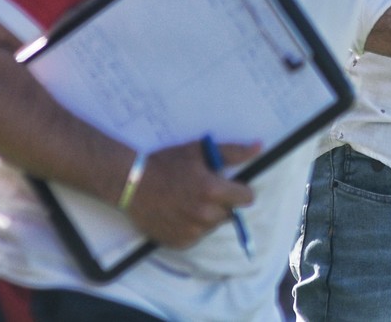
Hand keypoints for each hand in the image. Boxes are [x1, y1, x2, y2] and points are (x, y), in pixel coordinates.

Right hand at [124, 139, 259, 247]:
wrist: (132, 184)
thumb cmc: (167, 164)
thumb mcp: (199, 151)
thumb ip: (232, 151)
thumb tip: (258, 147)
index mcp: (213, 191)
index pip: (247, 198)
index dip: (239, 189)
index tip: (228, 185)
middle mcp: (205, 215)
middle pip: (230, 213)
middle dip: (221, 203)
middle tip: (201, 191)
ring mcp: (192, 231)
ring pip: (213, 225)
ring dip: (207, 215)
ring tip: (188, 201)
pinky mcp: (180, 243)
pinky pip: (197, 236)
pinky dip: (192, 227)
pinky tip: (178, 213)